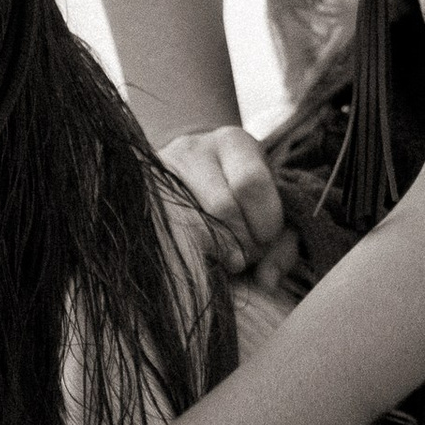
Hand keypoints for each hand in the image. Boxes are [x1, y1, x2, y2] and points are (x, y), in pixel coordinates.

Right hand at [160, 123, 294, 284]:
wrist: (192, 177)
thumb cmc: (241, 201)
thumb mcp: (270, 212)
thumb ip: (283, 247)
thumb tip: (267, 282)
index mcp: (234, 142)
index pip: (251, 183)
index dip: (265, 224)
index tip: (266, 239)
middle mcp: (194, 148)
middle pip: (222, 207)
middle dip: (241, 243)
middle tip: (245, 254)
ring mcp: (159, 170)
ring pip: (189, 225)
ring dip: (214, 252)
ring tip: (223, 256)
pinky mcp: (141, 193)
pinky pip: (164, 234)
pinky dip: (187, 253)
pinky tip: (198, 254)